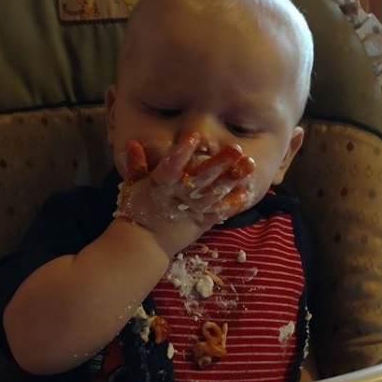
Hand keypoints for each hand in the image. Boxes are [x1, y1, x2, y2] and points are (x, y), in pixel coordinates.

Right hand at [114, 133, 255, 254]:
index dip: (183, 151)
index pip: (171, 165)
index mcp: (160, 185)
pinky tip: (245, 192)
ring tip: (249, 164)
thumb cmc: (136, 212)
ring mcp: (192, 210)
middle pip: (202, 177)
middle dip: (221, 162)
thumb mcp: (132, 187)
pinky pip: (220, 212)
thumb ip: (136, 166)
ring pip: (216, 191)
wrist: (142, 245)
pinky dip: (233, 203)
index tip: (195, 137)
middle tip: (237, 148)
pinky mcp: (202, 223)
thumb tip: (132, 143)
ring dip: (233, 177)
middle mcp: (179, 195)